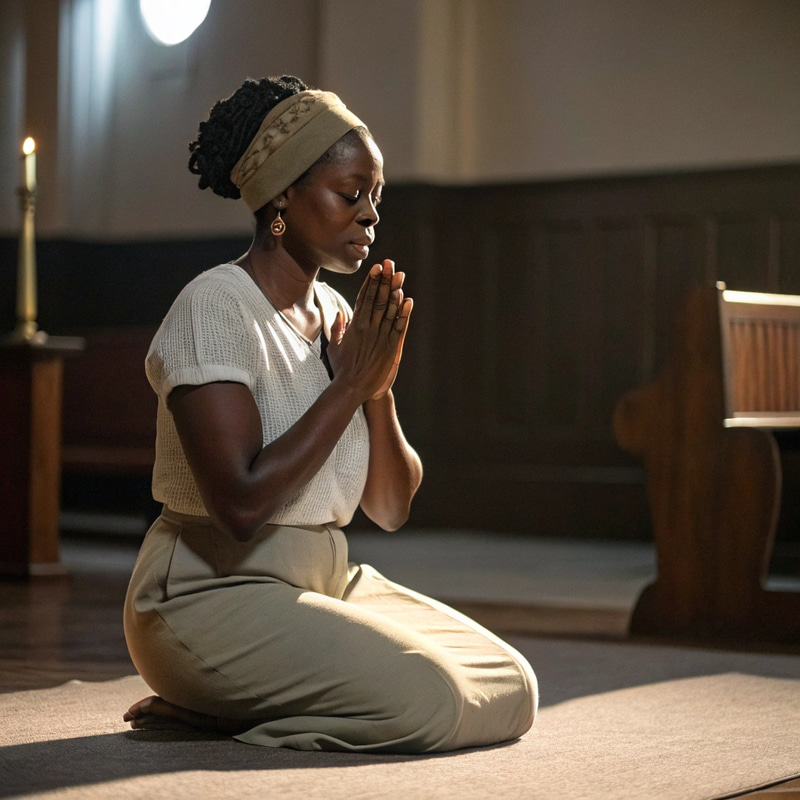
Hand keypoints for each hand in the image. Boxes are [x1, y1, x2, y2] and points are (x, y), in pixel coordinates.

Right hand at [327, 259, 412, 400]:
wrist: (351, 388)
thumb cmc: (342, 369)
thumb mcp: (334, 346)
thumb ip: (338, 328)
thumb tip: (339, 314)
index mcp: (354, 325)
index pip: (363, 298)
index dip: (371, 282)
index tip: (376, 268)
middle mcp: (367, 328)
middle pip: (377, 299)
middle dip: (384, 280)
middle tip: (389, 264)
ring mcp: (379, 337)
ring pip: (388, 310)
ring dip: (394, 291)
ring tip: (399, 275)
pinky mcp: (389, 348)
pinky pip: (398, 327)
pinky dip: (403, 314)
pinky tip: (407, 300)